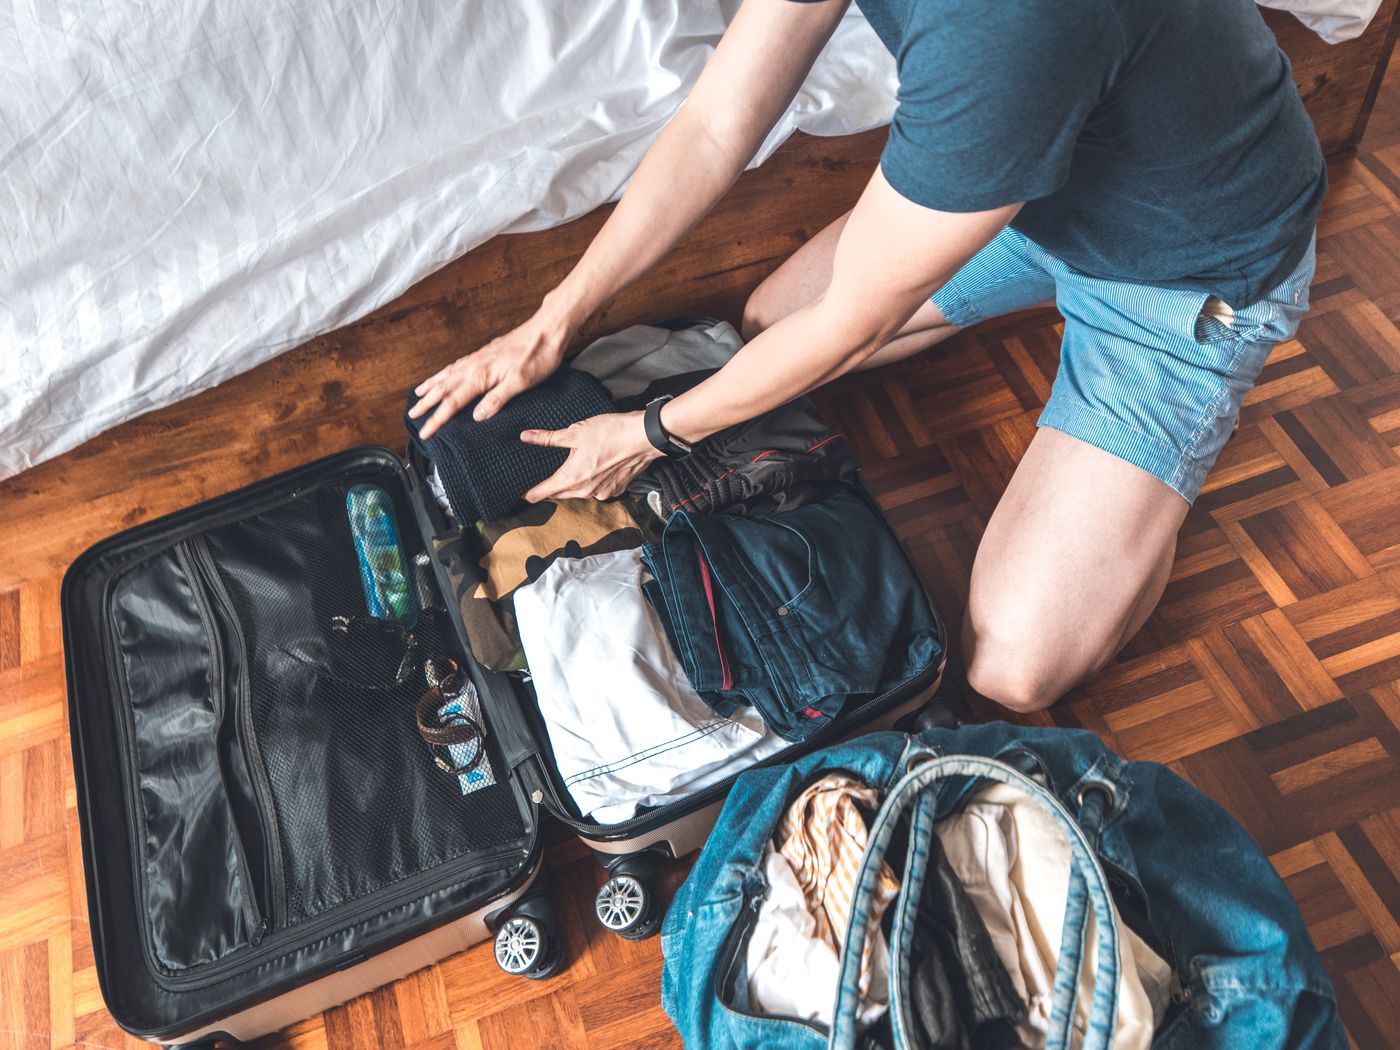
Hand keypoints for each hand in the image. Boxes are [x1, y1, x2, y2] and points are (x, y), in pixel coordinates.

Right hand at [408, 310, 572, 438]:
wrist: (547, 330)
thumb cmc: (538, 354)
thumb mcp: (521, 381)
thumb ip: (497, 398)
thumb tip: (476, 416)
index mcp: (480, 375)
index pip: (452, 402)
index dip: (437, 419)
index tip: (425, 432)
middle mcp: (474, 366)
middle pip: (443, 388)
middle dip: (426, 404)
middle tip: (412, 416)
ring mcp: (477, 359)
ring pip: (447, 376)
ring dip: (431, 387)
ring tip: (418, 396)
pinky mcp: (484, 355)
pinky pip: (456, 366)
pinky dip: (444, 374)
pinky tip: (443, 375)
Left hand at [521, 411, 661, 501]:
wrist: (643, 438)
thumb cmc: (610, 432)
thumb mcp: (575, 432)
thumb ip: (548, 438)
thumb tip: (526, 437)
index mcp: (571, 478)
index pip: (543, 493)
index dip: (530, 493)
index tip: (522, 494)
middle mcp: (586, 491)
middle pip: (560, 494)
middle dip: (550, 489)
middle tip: (541, 482)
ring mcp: (602, 493)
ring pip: (579, 492)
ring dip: (572, 485)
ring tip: (569, 472)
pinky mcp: (616, 490)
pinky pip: (597, 490)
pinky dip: (592, 483)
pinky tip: (594, 469)